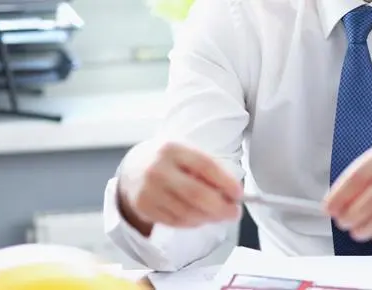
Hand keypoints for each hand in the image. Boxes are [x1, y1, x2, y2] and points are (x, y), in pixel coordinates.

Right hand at [118, 142, 242, 230]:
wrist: (132, 168)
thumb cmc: (168, 161)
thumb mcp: (185, 153)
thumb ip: (208, 169)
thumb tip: (232, 194)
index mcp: (173, 149)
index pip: (205, 166)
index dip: (225, 182)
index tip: (239, 194)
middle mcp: (158, 169)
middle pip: (197, 194)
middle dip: (221, 207)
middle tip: (234, 213)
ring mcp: (149, 190)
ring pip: (187, 213)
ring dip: (209, 218)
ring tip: (219, 215)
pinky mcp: (144, 207)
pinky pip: (176, 222)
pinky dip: (193, 223)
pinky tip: (200, 218)